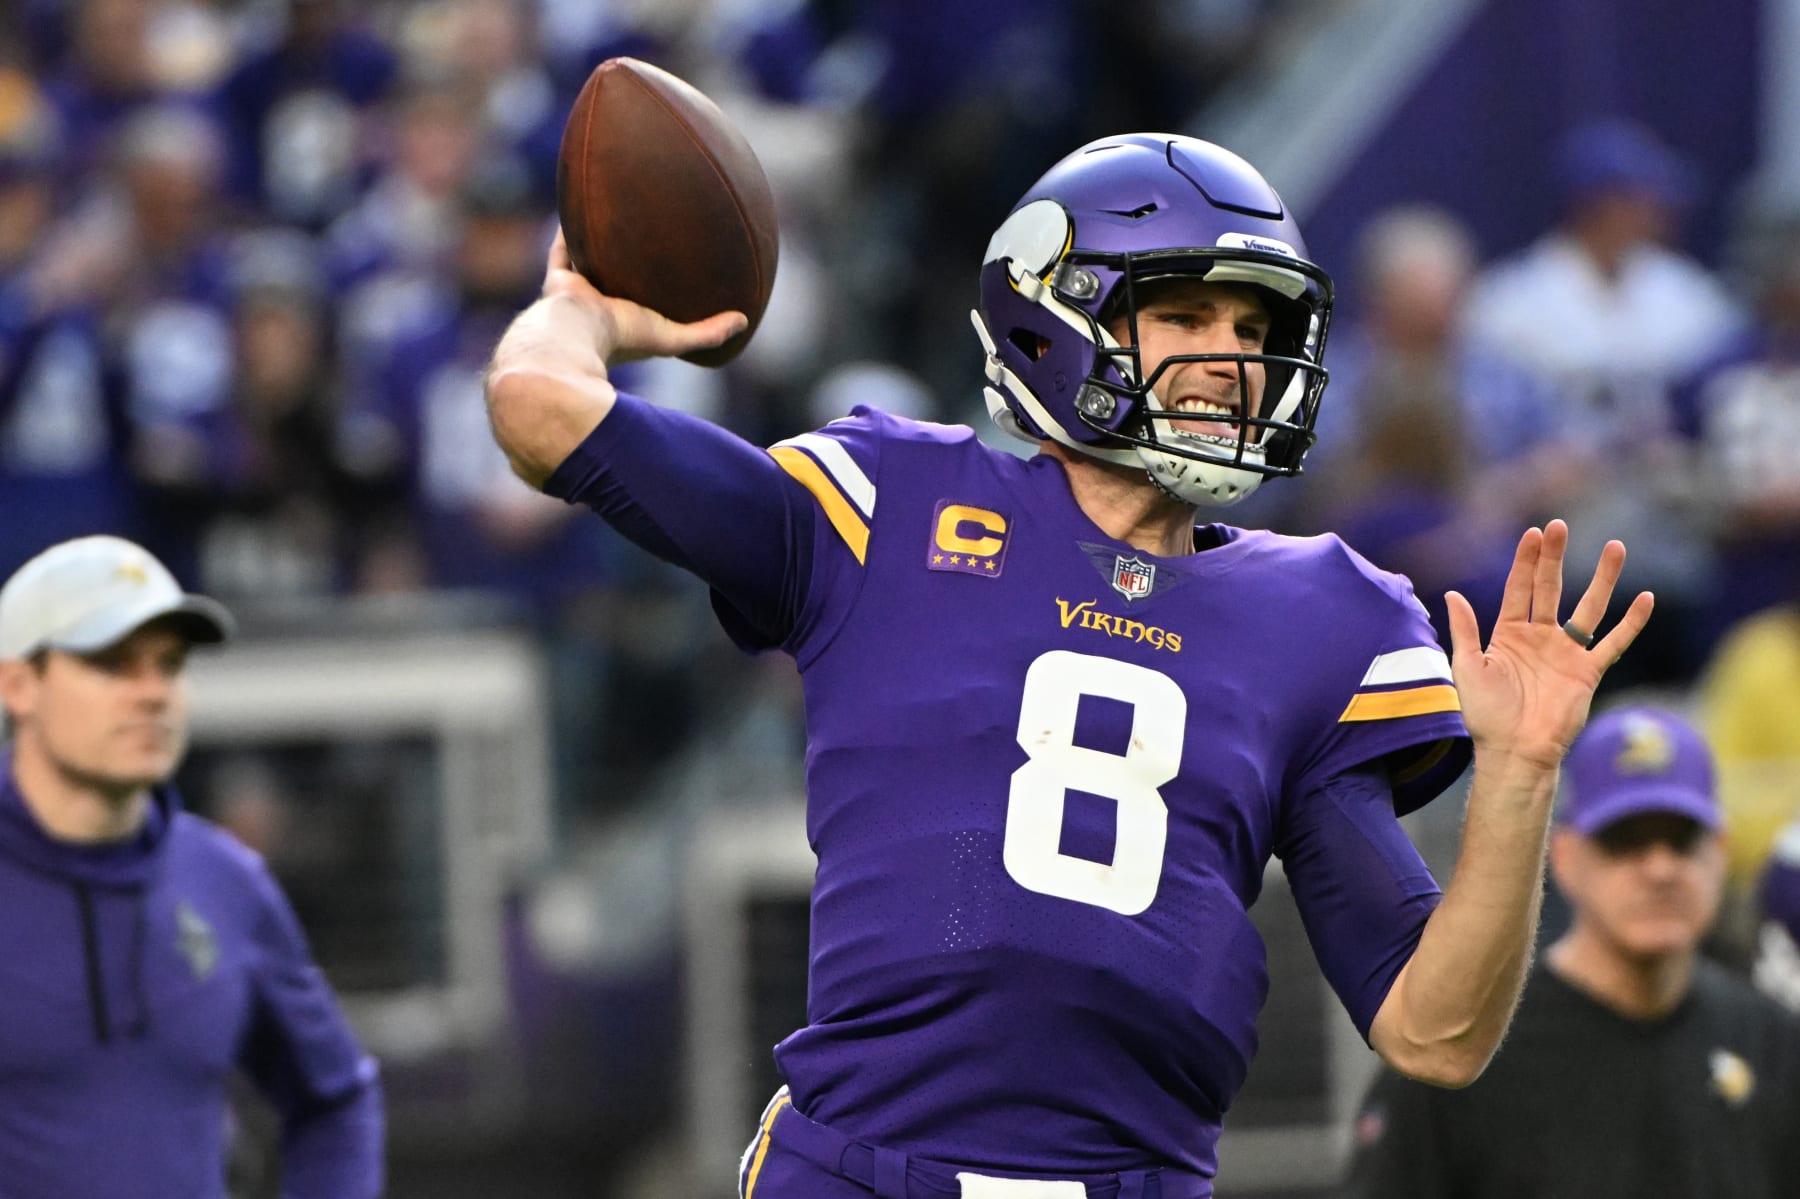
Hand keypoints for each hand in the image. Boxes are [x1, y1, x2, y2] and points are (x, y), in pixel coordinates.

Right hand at [541, 230, 746, 364]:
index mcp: (625, 327)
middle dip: (630, 266)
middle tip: (647, 240)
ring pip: (590, 265)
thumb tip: (744, 320)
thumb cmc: (621, 339)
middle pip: (618, 283)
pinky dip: (568, 231)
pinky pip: (562, 251)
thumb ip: (707, 333)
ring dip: (599, 246)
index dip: (659, 295)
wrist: (574, 335)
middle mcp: (601, 311)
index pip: (646, 309)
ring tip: (613, 219)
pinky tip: (578, 204)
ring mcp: (579, 296)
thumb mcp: (672, 338)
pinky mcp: (558, 282)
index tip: (675, 275)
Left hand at [1444, 519, 1653, 768]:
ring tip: (1616, 547)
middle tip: (1560, 527)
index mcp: (1509, 634)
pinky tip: (1644, 598)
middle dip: (1554, 558)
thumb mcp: (1468, 667)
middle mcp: (1540, 638)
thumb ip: (1465, 630)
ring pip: (1589, 607)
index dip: (1526, 562)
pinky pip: (1614, 642)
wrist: (1513, 752)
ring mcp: (1566, 652)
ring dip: (1602, 578)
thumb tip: (1452, 593)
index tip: (1533, 533)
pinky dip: (1631, 622)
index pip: (1520, 589)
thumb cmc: (1485, 715)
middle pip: (1551, 588)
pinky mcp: (1588, 671)